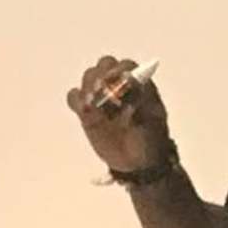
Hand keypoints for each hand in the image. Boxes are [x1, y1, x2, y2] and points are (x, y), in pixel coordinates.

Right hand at [69, 56, 173, 185]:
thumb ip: (141, 107)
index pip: (127, 65)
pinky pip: (74, 96)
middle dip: (102, 75)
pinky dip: (76, 99)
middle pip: (104, 65)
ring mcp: (101, 97)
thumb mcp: (152, 124)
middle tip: (102, 91)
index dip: (122, 70)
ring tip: (93, 103)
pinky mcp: (87, 112)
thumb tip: (128, 94)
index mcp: (138, 85)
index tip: (119, 83)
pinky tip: (84, 111)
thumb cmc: (150, 139)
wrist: (138, 162)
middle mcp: (118, 86)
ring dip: (89, 86)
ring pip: (89, 77)